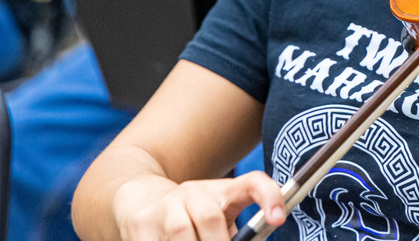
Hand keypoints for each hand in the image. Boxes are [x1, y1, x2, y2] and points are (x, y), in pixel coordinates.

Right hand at [112, 172, 285, 240]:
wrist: (140, 200)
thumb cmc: (193, 219)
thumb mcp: (219, 219)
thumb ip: (240, 233)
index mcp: (221, 192)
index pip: (252, 183)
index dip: (269, 196)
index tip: (279, 218)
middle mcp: (193, 192)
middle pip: (211, 218)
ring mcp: (165, 206)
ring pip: (181, 233)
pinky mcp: (141, 224)